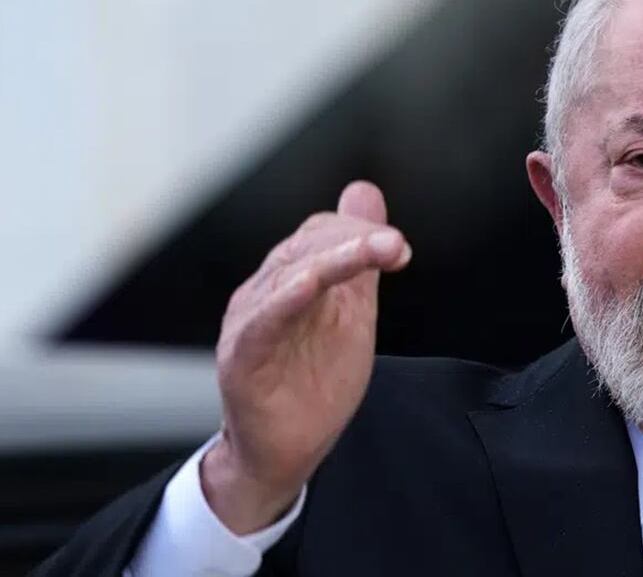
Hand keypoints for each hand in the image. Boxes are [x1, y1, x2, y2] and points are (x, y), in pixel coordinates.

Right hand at [200, 180, 409, 533]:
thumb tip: (365, 191)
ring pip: (289, 275)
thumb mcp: (351, 311)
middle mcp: (266, 292)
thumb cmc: (315, 380)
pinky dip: (286, 299)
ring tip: (374, 250)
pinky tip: (310, 285)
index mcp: (292, 278)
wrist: (288, 450)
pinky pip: (263, 321)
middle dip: (355, 240)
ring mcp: (250, 322)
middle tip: (396, 246)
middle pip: (306, 246)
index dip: (361, 232)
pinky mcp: (241, 358)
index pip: (321, 233)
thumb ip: (362, 257)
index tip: (400, 248)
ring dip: (334, 258)